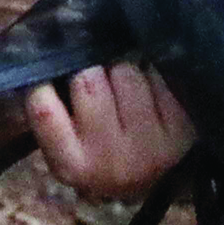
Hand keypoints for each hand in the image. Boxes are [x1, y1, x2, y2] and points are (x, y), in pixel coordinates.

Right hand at [26, 62, 192, 201]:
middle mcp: (111, 161)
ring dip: (120, 66)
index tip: (50, 73)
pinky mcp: (182, 130)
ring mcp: (151, 146)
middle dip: (87, 67)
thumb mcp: (63, 140)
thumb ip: (47, 105)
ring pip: (125, 71)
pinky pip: (157, 74)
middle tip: (93, 75)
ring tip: (121, 82)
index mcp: (71, 165)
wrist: (153, 178)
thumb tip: (41, 45)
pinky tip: (147, 86)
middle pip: (87, 79)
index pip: (42, 105)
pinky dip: (149, 71)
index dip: (43, 77)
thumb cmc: (96, 147)